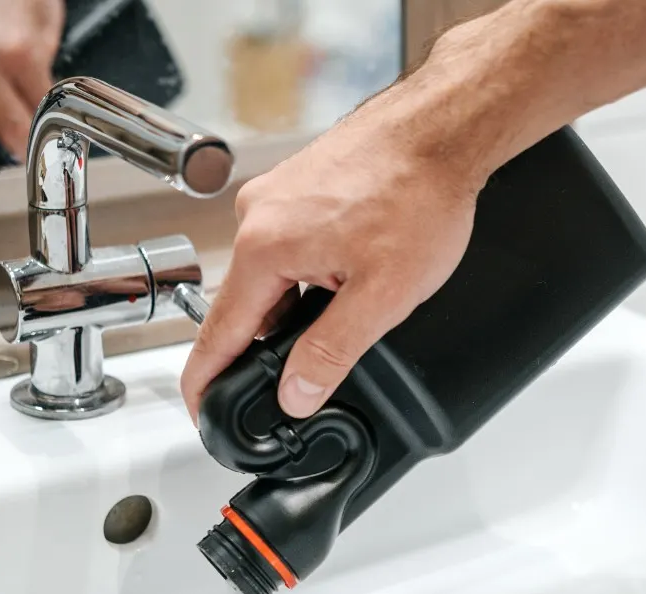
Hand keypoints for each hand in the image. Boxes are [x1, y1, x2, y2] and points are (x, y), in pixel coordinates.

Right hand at [179, 85, 484, 423]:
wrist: (443, 129)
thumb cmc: (419, 195)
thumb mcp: (382, 296)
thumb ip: (331, 352)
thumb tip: (295, 394)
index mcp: (264, 248)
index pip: (219, 335)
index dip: (208, 382)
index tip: (202, 411)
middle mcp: (257, 216)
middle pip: (248, 306)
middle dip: (277, 341)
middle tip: (317, 364)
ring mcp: (276, 196)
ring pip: (274, 276)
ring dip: (304, 302)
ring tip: (362, 294)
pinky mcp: (298, 185)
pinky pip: (290, 245)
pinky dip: (314, 270)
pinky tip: (357, 266)